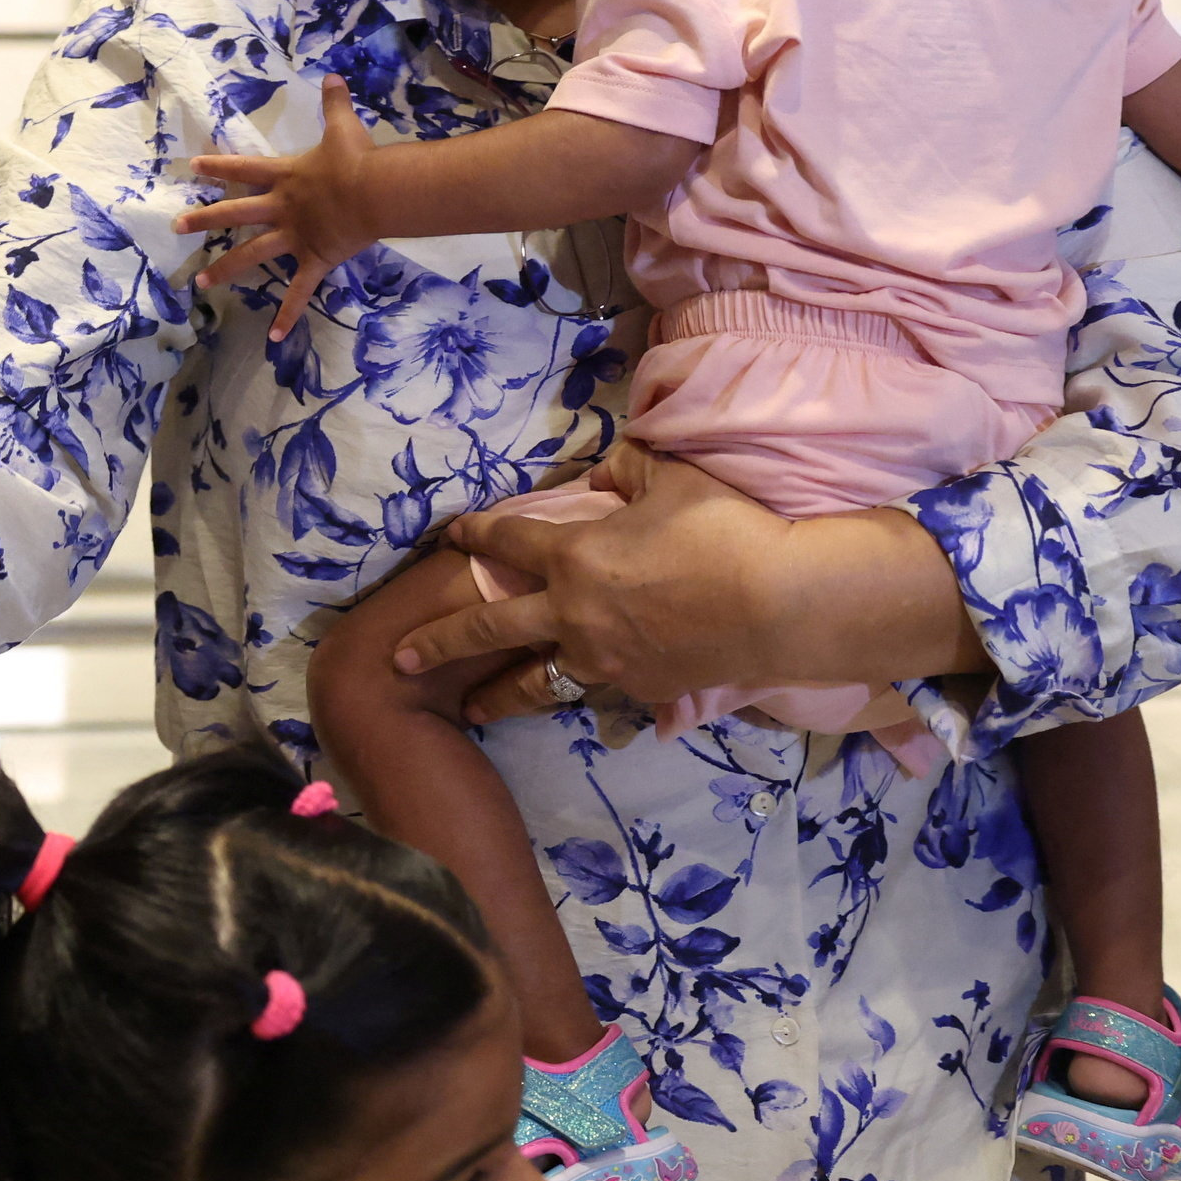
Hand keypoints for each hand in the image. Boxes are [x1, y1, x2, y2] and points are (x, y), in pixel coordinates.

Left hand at [177, 77, 382, 337]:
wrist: (375, 192)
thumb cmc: (357, 160)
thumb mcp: (344, 126)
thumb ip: (334, 103)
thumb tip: (332, 75)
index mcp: (286, 177)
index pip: (243, 170)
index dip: (217, 168)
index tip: (191, 168)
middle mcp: (282, 208)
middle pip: (235, 214)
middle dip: (205, 220)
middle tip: (177, 226)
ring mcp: (294, 237)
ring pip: (252, 255)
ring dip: (226, 269)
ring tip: (201, 283)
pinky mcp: (314, 260)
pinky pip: (298, 292)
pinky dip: (288, 314)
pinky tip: (274, 338)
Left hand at [396, 447, 971, 726]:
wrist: (780, 605)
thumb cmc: (725, 531)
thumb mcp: (672, 479)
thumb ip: (629, 471)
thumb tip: (606, 471)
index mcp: (573, 555)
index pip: (507, 539)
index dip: (475, 532)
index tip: (449, 534)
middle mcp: (573, 613)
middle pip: (488, 628)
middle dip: (439, 642)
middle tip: (400, 660)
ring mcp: (604, 659)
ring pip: (534, 681)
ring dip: (496, 694)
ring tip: (469, 709)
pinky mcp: (639, 689)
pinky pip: (599, 691)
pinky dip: (584, 692)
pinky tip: (578, 702)